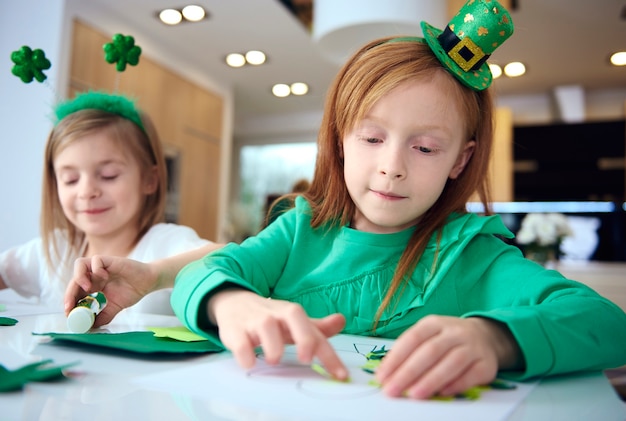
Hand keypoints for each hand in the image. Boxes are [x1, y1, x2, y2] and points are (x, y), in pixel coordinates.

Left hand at [64, 255, 156, 326]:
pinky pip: (96, 260)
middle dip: (69, 294)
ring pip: (79, 264)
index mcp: (93, 286)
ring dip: (79, 277)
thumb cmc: (131, 292)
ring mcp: (101, 267)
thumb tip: (89, 327)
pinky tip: (104, 277)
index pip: (74, 292)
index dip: (69, 302)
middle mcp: (94, 276)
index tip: (69, 313)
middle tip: (71, 306)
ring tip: (87, 288)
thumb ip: (102, 317)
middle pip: (74, 281)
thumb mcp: (114, 309)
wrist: (148, 282)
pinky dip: (97, 269)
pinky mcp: (110, 260)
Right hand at [210, 289, 347, 379]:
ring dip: (272, 345)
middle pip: (293, 316)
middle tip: (306, 359)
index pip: (315, 332)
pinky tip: (249, 363)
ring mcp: (254, 320)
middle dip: (303, 337)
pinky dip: (244, 352)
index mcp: (293, 314)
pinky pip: (240, 340)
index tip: (340, 375)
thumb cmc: (270, 318)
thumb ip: (317, 328)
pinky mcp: (234, 329)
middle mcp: (276, 314)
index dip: (329, 354)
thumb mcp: (294, 323)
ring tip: (275, 360)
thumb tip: (342, 320)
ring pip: (265, 326)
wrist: (234, 302)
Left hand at [375, 315, 520, 399]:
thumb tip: (387, 374)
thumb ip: (409, 352)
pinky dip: (456, 385)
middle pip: (430, 352)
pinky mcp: (487, 363)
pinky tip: (442, 393)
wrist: (485, 336)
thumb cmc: (447, 340)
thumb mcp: (428, 336)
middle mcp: (454, 332)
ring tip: (414, 394)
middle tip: (393, 390)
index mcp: (434, 323)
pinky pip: (471, 375)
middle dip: (408, 372)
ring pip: (451, 363)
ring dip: (431, 380)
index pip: (412, 338)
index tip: (382, 376)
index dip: (396, 358)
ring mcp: (473, 347)